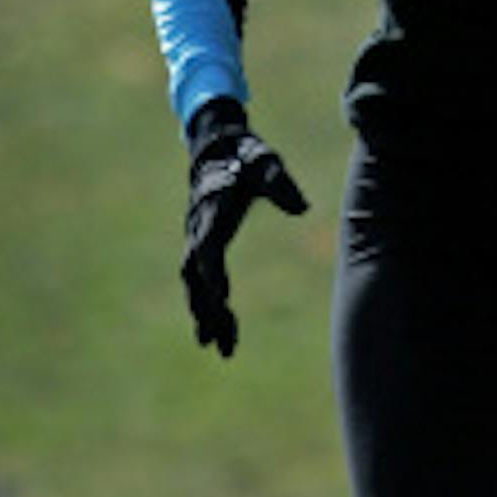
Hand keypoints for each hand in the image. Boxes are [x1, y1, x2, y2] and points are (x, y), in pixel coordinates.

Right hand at [181, 99, 308, 357]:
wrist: (217, 149)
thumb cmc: (245, 156)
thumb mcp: (265, 163)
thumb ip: (280, 184)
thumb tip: (302, 208)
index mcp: (211, 211)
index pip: (208, 247)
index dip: (212, 272)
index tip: (222, 297)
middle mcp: (198, 229)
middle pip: (196, 278)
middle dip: (207, 310)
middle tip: (220, 343)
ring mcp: (196, 239)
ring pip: (194, 286)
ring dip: (206, 316)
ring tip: (219, 348)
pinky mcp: (201, 246)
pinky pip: (200, 283)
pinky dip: (209, 305)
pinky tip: (221, 330)